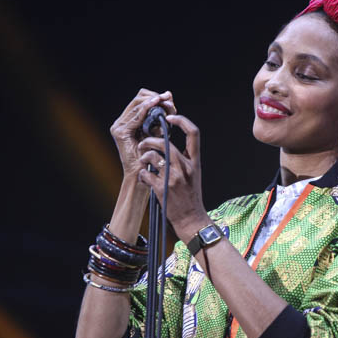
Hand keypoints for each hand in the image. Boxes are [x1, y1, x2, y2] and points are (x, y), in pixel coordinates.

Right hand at [110, 88, 176, 182]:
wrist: (144, 177)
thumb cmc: (154, 159)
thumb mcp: (159, 133)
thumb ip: (161, 118)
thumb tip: (169, 100)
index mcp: (129, 122)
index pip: (141, 100)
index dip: (155, 96)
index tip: (169, 98)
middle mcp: (121, 122)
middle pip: (138, 98)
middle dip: (155, 97)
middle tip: (169, 100)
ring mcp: (119, 127)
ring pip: (137, 104)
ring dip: (153, 102)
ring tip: (166, 102)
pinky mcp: (120, 132)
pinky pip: (136, 116)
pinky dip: (146, 108)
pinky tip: (156, 104)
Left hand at [136, 115, 209, 239]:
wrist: (192, 219)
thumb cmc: (190, 196)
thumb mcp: (193, 174)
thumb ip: (184, 159)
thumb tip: (167, 144)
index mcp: (195, 162)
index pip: (194, 133)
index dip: (181, 121)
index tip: (170, 118)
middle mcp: (186, 167)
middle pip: (165, 143)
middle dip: (150, 140)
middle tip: (143, 144)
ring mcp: (174, 178)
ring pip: (153, 156)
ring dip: (144, 156)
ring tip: (142, 161)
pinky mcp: (163, 189)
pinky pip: (146, 174)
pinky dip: (143, 174)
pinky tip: (145, 179)